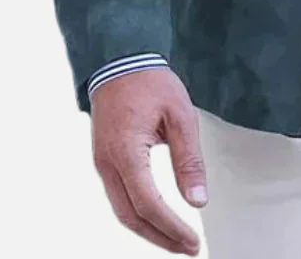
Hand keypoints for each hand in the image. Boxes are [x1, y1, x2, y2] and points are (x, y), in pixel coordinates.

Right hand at [90, 68, 206, 254]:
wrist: (120, 60)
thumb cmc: (150, 82)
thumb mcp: (180, 115)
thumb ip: (189, 159)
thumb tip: (198, 200)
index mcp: (125, 152)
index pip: (148, 204)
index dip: (171, 227)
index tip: (192, 241)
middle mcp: (107, 164)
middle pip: (131, 217)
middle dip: (160, 238)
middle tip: (187, 248)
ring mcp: (102, 163)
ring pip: (122, 211)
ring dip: (149, 230)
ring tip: (176, 240)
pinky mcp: (104, 160)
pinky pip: (119, 197)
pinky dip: (139, 214)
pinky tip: (157, 218)